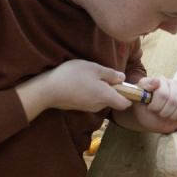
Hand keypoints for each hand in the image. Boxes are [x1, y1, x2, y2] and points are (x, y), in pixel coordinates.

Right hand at [16, 59, 130, 121]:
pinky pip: (92, 100)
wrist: (48, 90)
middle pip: (113, 100)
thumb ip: (110, 74)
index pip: (125, 104)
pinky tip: (81, 82)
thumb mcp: (94, 68)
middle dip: (112, 89)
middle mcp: (99, 106)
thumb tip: (122, 78)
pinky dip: (91, 92)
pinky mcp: (79, 107)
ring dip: (100, 90)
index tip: (122, 83)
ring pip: (102, 99)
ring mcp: (88, 108)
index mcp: (106, 97)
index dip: (128, 95)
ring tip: (89, 76)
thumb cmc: (73, 76)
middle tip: (102, 74)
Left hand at [126, 76, 176, 132]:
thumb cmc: (143, 107)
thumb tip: (157, 82)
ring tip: (167, 116)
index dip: (156, 105)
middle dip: (165, 111)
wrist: (149, 117)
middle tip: (159, 113)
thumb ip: (144, 86)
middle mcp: (173, 84)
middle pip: (174, 100)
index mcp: (161, 80)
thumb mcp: (138, 97)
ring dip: (174, 115)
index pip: (163, 93)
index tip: (151, 108)